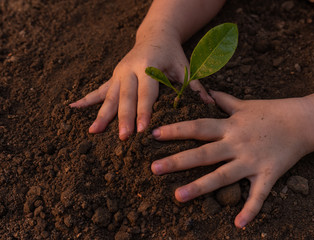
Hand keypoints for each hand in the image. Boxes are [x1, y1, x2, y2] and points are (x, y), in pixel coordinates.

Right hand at [70, 34, 211, 139]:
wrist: (155, 35)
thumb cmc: (172, 54)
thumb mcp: (185, 67)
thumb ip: (195, 85)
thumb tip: (209, 104)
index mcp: (148, 67)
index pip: (146, 93)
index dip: (143, 111)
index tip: (140, 130)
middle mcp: (130, 70)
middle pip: (125, 97)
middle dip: (122, 119)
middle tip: (121, 138)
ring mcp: (119, 73)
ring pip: (109, 96)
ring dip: (101, 114)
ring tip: (93, 132)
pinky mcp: (114, 76)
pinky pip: (99, 89)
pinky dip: (86, 100)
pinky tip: (73, 108)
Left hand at [151, 90, 313, 227]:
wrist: (303, 122)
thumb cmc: (271, 112)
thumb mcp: (244, 104)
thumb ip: (224, 100)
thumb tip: (208, 92)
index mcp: (229, 126)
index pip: (198, 127)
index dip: (176, 130)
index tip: (154, 134)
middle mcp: (236, 143)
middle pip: (203, 153)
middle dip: (178, 161)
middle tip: (154, 168)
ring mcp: (251, 160)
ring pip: (222, 175)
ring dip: (200, 187)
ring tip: (178, 197)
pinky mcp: (268, 174)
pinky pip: (259, 195)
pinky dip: (250, 210)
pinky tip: (238, 224)